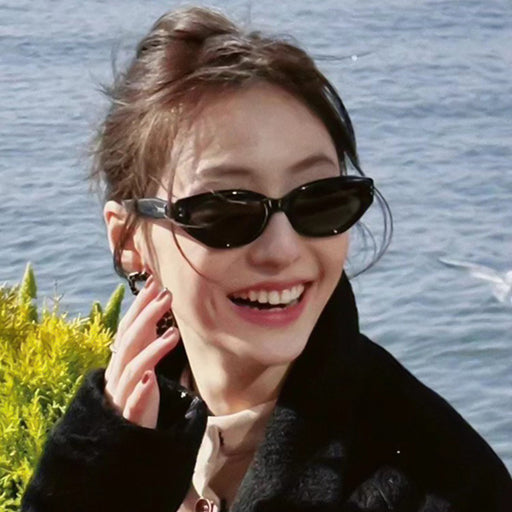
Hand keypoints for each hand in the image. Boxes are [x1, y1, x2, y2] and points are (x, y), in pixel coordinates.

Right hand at [104, 275, 178, 428]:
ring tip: (173, 334)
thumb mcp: (142, 361)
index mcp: (123, 358)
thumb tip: (156, 308)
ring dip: (151, 350)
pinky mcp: (129, 416)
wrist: (126, 437)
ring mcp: (122, 394)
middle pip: (130, 340)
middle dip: (146, 316)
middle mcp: (119, 372)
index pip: (129, 326)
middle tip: (167, 295)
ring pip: (132, 368)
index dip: (140, 305)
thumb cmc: (136, 393)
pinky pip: (132, 403)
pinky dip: (139, 391)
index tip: (154, 282)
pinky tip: (150, 379)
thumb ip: (147, 338)